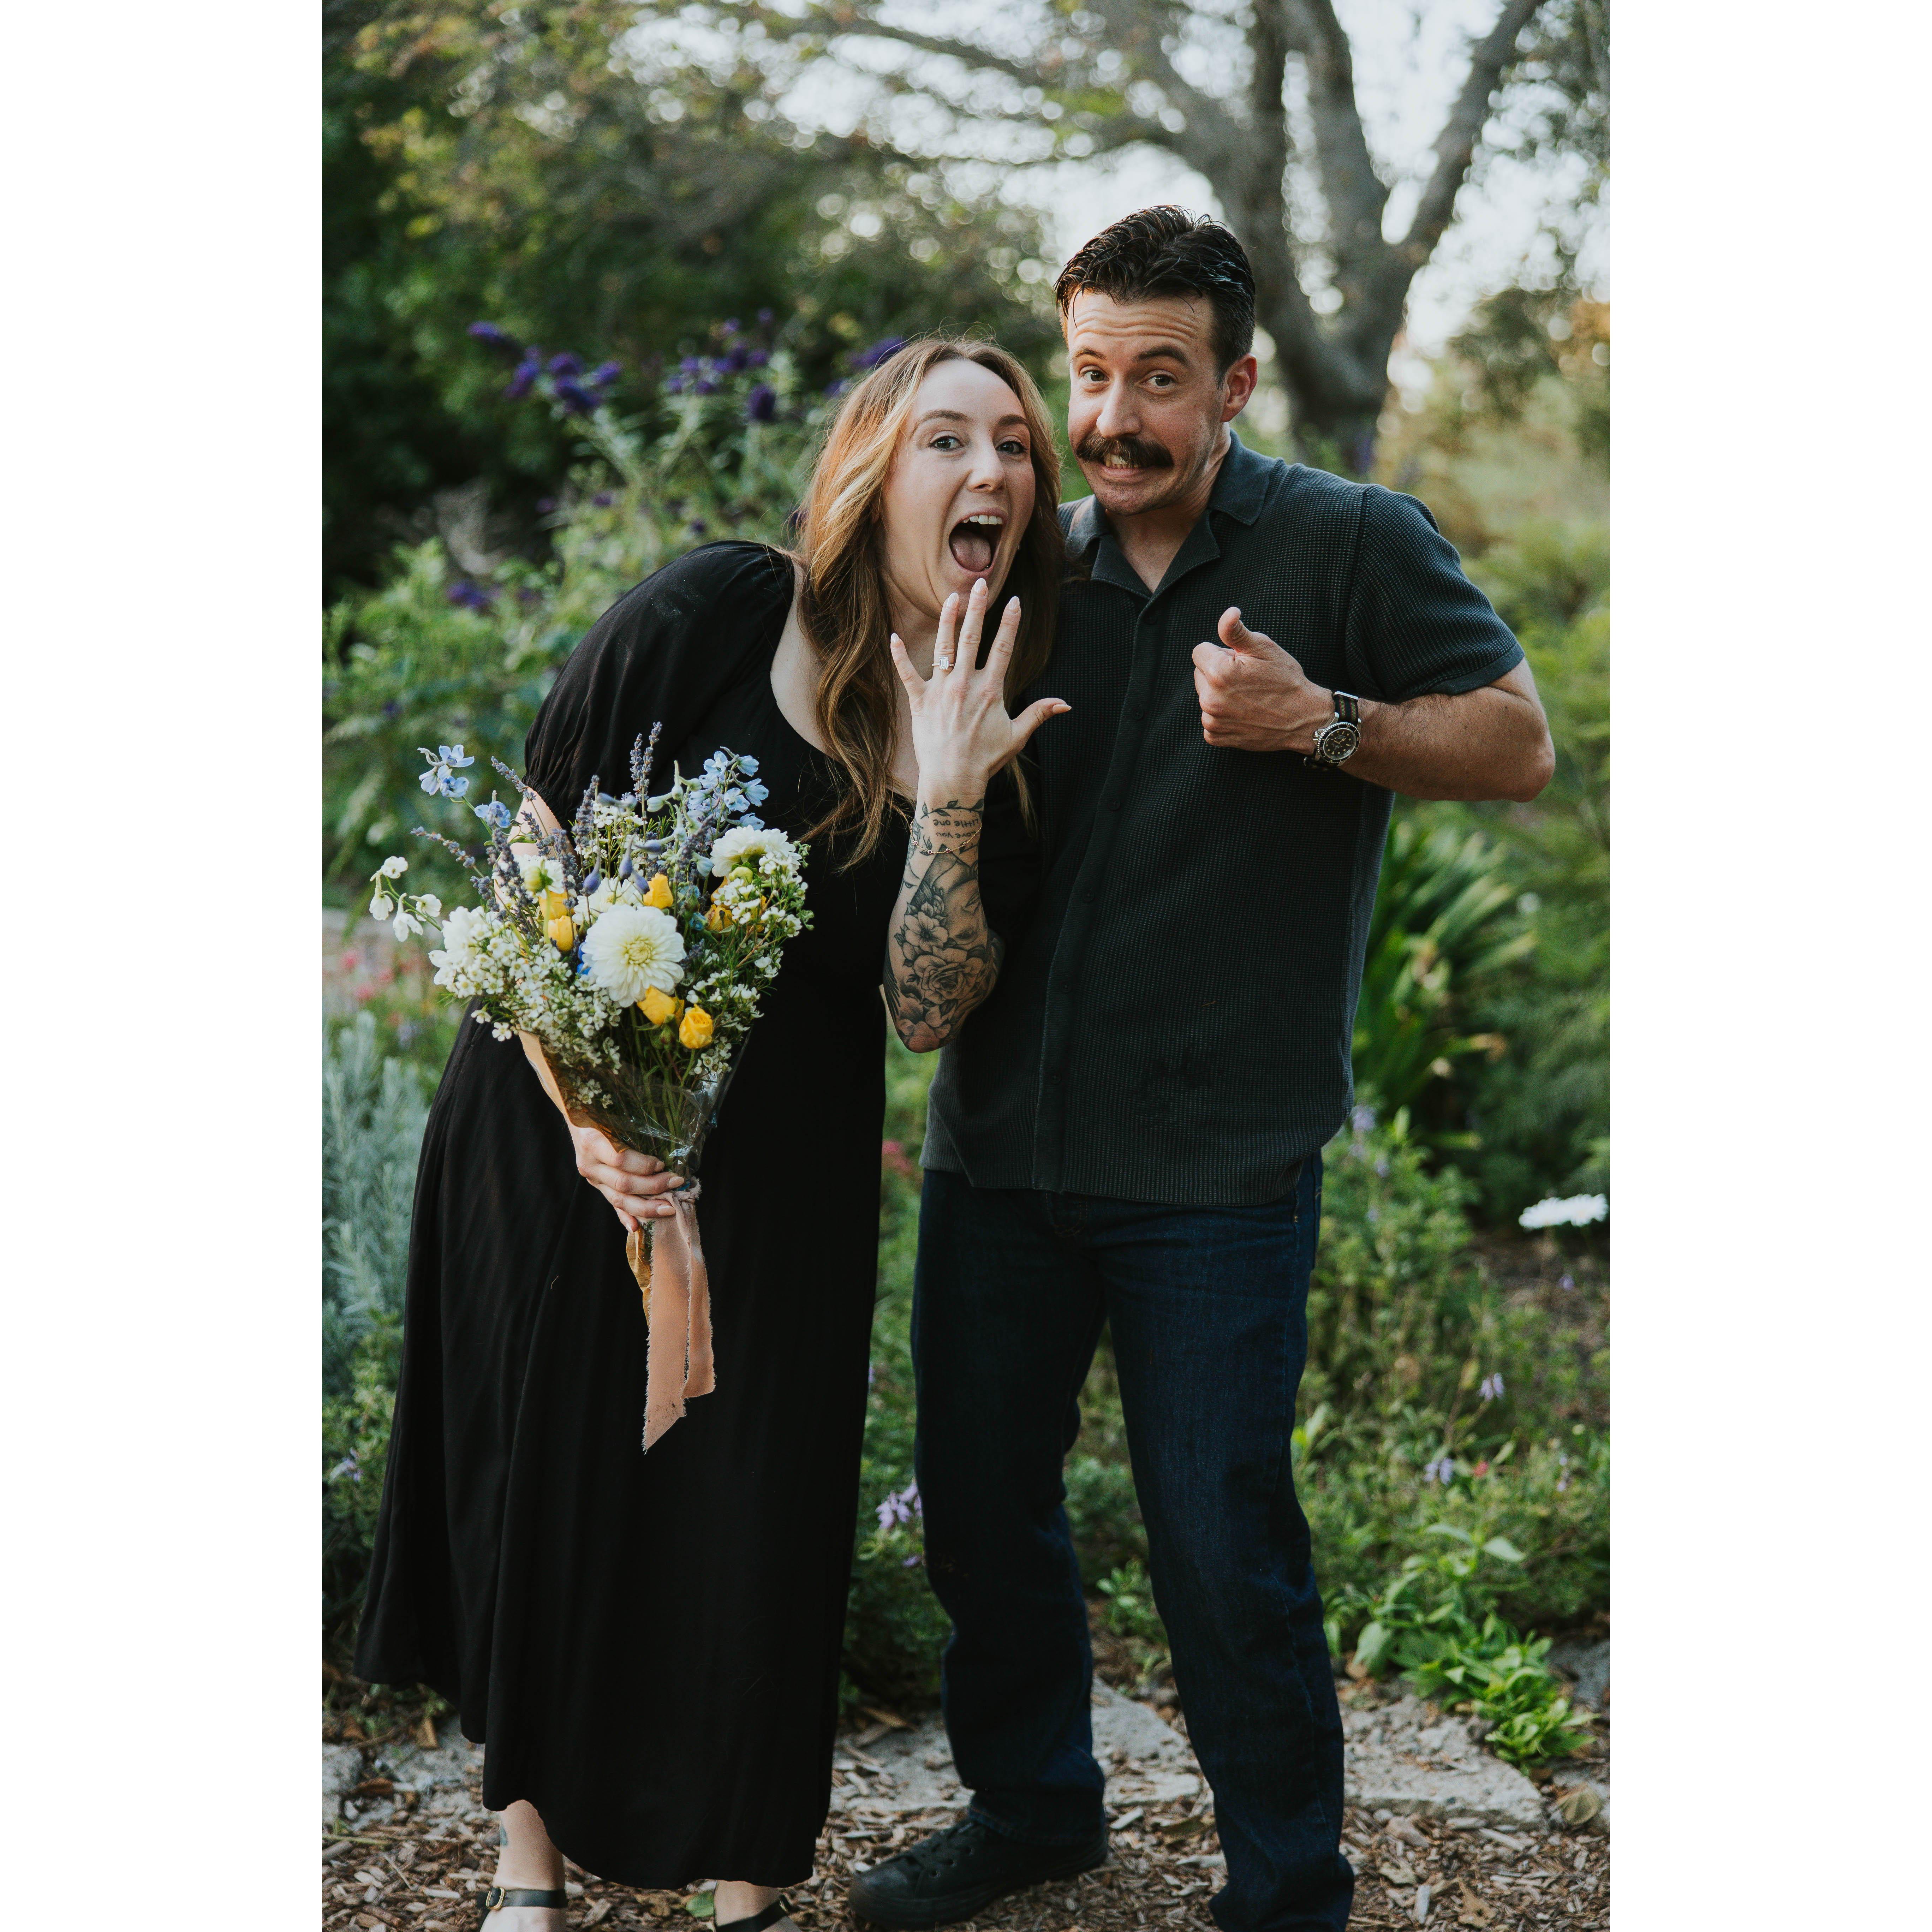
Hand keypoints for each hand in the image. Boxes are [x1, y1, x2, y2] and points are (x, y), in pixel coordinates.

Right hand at [569, 1123, 685, 1231]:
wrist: (576, 1117)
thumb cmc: (601, 1111)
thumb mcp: (613, 1113)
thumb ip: (632, 1127)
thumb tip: (666, 1139)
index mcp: (593, 1141)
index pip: (620, 1159)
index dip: (643, 1165)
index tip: (661, 1163)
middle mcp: (589, 1163)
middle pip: (622, 1182)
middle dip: (652, 1186)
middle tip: (676, 1182)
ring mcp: (591, 1177)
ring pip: (618, 1198)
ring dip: (645, 1206)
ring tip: (667, 1208)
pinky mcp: (595, 1185)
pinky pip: (612, 1204)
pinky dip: (624, 1217)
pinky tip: (636, 1227)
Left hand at [889, 579, 1068, 800]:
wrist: (953, 779)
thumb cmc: (986, 759)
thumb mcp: (1016, 736)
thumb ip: (1039, 714)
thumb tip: (1066, 704)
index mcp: (990, 689)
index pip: (1003, 647)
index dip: (1010, 623)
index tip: (1014, 601)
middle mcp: (964, 683)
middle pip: (972, 637)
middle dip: (978, 608)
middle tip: (981, 583)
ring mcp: (940, 691)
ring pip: (943, 647)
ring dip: (947, 620)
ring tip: (951, 598)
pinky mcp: (919, 701)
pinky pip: (907, 673)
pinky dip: (899, 656)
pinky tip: (893, 637)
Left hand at [1190, 607, 1332, 751]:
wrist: (1303, 720)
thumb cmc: (1286, 680)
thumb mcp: (1264, 648)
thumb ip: (1236, 631)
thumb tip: (1228, 613)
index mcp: (1218, 672)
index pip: (1200, 651)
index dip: (1221, 653)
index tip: (1241, 661)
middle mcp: (1209, 699)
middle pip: (1200, 674)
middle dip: (1218, 672)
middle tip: (1247, 679)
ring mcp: (1212, 720)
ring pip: (1205, 695)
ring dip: (1219, 694)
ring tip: (1248, 696)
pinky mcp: (1215, 736)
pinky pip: (1209, 718)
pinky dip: (1221, 715)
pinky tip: (1243, 712)